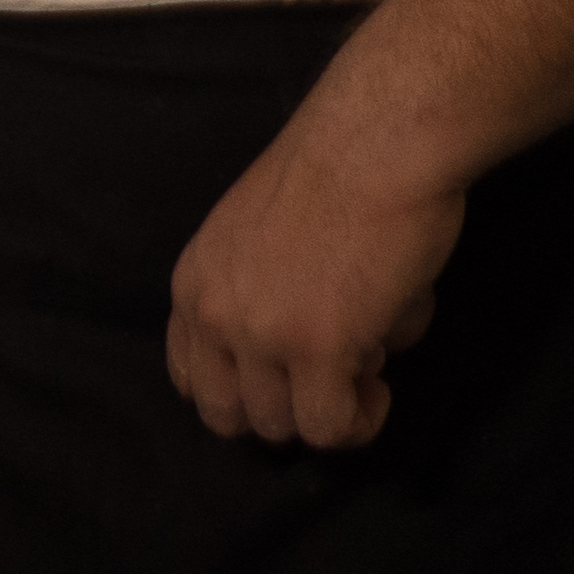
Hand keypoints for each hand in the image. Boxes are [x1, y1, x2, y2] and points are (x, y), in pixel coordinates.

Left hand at [164, 109, 459, 449]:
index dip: (243, 391)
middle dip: (285, 410)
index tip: (286, 380)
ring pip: (281, 428)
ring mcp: (261, 335)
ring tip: (365, 366)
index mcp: (193, 284)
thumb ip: (263, 302)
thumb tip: (318, 355)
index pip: (191, 378)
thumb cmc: (333, 178)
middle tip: (331, 378)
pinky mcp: (318, 349)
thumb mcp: (258, 244)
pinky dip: (361, 419)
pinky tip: (382, 382)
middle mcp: (213, 314)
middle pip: (231, 416)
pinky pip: (331, 427)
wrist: (373, 146)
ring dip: (328, 411)